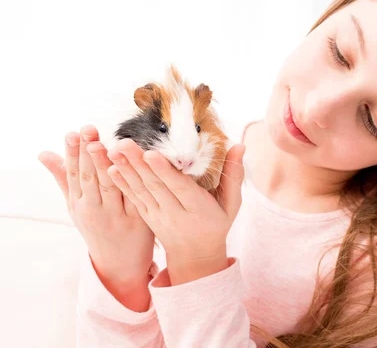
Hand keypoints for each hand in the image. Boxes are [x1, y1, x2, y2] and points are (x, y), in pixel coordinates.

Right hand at [38, 126, 154, 304]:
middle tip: (88, 130)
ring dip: (106, 165)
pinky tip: (129, 168)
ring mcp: (116, 217)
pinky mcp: (138, 222)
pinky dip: (130, 184)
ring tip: (103, 144)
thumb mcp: (76, 205)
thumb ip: (64, 177)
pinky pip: (134, 199)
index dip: (73, 153)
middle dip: (88, 153)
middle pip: (91, 178)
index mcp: (79, 204)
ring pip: (110, 187)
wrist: (119, 265)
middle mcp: (94, 210)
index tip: (72, 133)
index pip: (74, 174)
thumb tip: (43, 153)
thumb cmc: (97, 227)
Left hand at [107, 138, 244, 284]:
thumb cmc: (217, 224)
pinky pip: (134, 199)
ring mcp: (158, 217)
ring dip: (125, 169)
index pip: (179, 188)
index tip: (151, 154)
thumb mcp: (231, 204)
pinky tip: (110, 168)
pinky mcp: (147, 218)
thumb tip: (240, 145)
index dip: (165, 171)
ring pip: (141, 191)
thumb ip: (234, 175)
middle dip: (138, 164)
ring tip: (112, 150)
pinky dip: (122, 184)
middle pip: (155, 186)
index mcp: (198, 210)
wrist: (196, 258)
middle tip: (124, 143)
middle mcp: (175, 215)